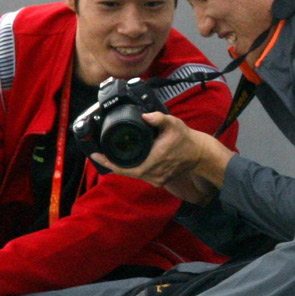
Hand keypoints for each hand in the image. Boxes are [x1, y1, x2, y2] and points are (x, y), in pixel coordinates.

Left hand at [92, 112, 232, 202]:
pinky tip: (126, 160)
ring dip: (122, 165)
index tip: (95, 156)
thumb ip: (158, 118)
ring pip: (133, 173)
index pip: (123, 167)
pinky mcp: (159, 179)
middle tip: (98, 153)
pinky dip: (132, 167)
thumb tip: (145, 115)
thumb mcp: (173, 124)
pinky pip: (140, 174)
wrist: (200, 153)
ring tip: (109, 156)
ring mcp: (156, 179)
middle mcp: (152, 174)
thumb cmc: (186, 139)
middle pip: (125, 172)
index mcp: (151, 162)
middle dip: (112, 163)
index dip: (107, 162)